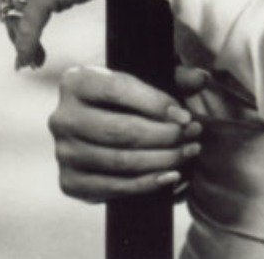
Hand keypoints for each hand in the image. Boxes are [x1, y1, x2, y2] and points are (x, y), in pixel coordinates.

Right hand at [49, 64, 207, 201]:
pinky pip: (112, 187)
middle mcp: (62, 117)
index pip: (118, 90)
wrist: (98, 125)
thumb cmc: (126, 96)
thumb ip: (175, 76)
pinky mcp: (69, 182)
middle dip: (164, 135)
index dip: (156, 103)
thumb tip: (201, 79)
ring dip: (161, 160)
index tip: (185, 115)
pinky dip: (145, 183)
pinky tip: (170, 175)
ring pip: (120, 161)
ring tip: (188, 153)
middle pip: (120, 130)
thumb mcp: (145, 77)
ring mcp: (63, 152)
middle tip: (192, 136)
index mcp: (76, 81)